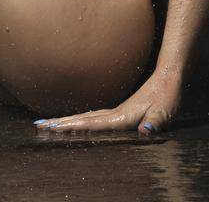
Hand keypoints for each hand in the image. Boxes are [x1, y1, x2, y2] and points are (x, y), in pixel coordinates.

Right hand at [33, 67, 182, 135]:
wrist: (170, 77)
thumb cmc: (168, 97)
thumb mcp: (165, 112)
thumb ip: (155, 122)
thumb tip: (145, 131)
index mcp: (122, 116)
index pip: (92, 123)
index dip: (72, 127)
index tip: (52, 128)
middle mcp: (115, 113)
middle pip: (82, 118)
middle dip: (61, 123)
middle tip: (39, 126)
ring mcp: (115, 110)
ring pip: (86, 116)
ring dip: (66, 120)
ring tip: (48, 123)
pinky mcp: (119, 110)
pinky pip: (93, 115)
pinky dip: (80, 118)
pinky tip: (75, 121)